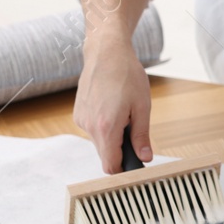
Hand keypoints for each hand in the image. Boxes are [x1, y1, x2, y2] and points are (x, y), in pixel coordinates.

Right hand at [72, 38, 152, 173]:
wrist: (106, 53)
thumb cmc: (127, 76)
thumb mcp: (142, 107)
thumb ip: (141, 136)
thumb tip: (145, 158)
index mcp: (106, 127)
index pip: (110, 165)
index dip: (124, 170)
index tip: (136, 167)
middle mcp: (89, 127)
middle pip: (105, 155)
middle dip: (121, 152)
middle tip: (137, 136)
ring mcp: (81, 120)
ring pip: (99, 142)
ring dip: (113, 138)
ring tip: (125, 115)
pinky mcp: (78, 114)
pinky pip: (93, 130)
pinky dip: (104, 127)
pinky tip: (113, 109)